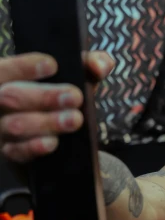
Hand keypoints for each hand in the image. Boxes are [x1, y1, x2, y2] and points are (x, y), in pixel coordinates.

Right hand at [0, 50, 114, 163]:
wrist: (62, 144)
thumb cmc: (63, 101)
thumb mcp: (74, 79)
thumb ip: (88, 65)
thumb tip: (99, 66)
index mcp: (7, 79)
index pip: (5, 69)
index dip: (23, 66)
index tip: (52, 65)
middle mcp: (0, 103)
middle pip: (11, 97)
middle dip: (45, 96)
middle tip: (75, 97)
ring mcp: (3, 130)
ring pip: (16, 126)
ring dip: (46, 122)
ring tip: (75, 119)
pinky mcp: (12, 154)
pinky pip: (17, 152)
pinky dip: (34, 147)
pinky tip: (53, 143)